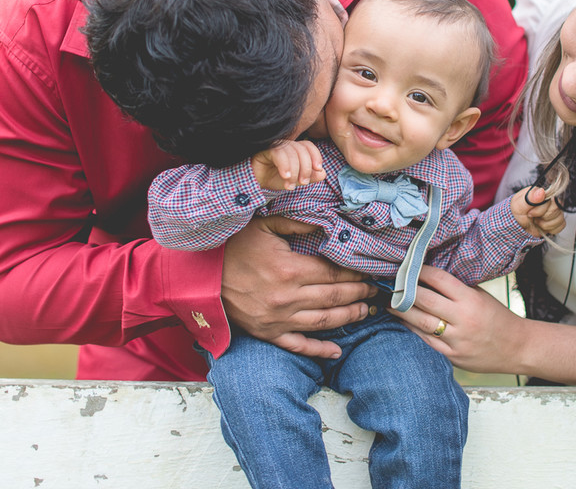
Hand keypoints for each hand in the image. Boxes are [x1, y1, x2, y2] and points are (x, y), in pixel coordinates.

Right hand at [222, 215, 375, 358]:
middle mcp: (287, 298)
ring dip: (349, 317)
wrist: (200, 277)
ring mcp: (278, 320)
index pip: (333, 275)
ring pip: (324, 322)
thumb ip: (297, 224)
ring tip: (366, 311)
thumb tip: (326, 224)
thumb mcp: (264, 226)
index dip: (354, 275)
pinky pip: (298, 345)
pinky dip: (319, 350)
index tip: (369, 272)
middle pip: (334, 298)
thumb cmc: (232, 248)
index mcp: (289, 270)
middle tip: (375, 291)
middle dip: (359, 294)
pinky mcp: (268, 334)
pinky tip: (336, 351)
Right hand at [251, 140, 325, 190]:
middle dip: (305, 167)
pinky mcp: (265, 149)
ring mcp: (275, 146)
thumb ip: (309, 177)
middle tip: (302, 182)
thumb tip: (323, 173)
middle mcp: (286, 145)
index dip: (316, 156)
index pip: (309, 146)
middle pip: (302, 150)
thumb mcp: (294, 181)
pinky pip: (278, 153)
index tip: (319, 169)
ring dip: (294, 170)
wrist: (255, 183)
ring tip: (290, 184)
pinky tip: (285, 176)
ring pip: (291, 152)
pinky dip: (284, 165)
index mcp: (294, 149)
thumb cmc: (274, 179)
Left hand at [390, 265, 528, 374]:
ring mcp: (456, 340)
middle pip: (425, 300)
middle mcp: (463, 319)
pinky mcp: (452, 357)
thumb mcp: (480, 296)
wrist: (518, 348)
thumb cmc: (498, 318)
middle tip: (390, 283)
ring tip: (390, 303)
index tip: (406, 266)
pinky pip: (425, 341)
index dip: (419, 271)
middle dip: (404, 290)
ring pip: (420, 322)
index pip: (438, 280)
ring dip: (401, 311)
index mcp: (471, 300)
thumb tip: (427, 276)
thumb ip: (457, 288)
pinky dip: (412, 329)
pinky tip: (403, 321)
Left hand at [511, 187, 566, 235]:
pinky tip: (543, 226)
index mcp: (540, 193)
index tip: (530, 213)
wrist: (517, 227)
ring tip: (536, 222)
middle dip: (543, 217)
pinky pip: (561, 225)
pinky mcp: (557, 220)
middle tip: (532, 217)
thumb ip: (530, 198)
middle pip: (556, 210)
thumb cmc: (516, 214)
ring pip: (560, 218)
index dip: (541, 210)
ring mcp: (554, 210)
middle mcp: (550, 200)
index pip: (550, 200)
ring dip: (546, 224)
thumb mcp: (518, 205)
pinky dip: (551, 229)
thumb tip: (542, 191)